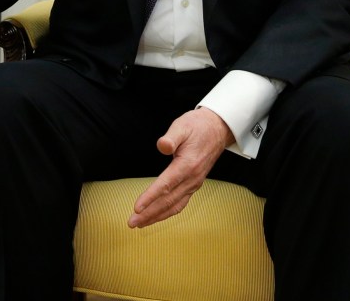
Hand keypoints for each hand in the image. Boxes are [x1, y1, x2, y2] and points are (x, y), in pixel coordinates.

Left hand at [127, 108, 235, 227]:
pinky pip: (180, 203)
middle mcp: (192, 178)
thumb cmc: (197, 126)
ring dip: (157, 216)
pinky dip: (167, 212)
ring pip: (174, 206)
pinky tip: (157, 216)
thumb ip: (171, 137)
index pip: (165, 185)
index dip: (150, 197)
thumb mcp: (182, 126)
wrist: (217, 129)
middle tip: (131, 222)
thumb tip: (162, 146)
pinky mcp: (194, 184)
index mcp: (187, 165)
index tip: (137, 207)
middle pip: (168, 201)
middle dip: (149, 213)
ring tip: (140, 223)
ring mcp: (194, 183)